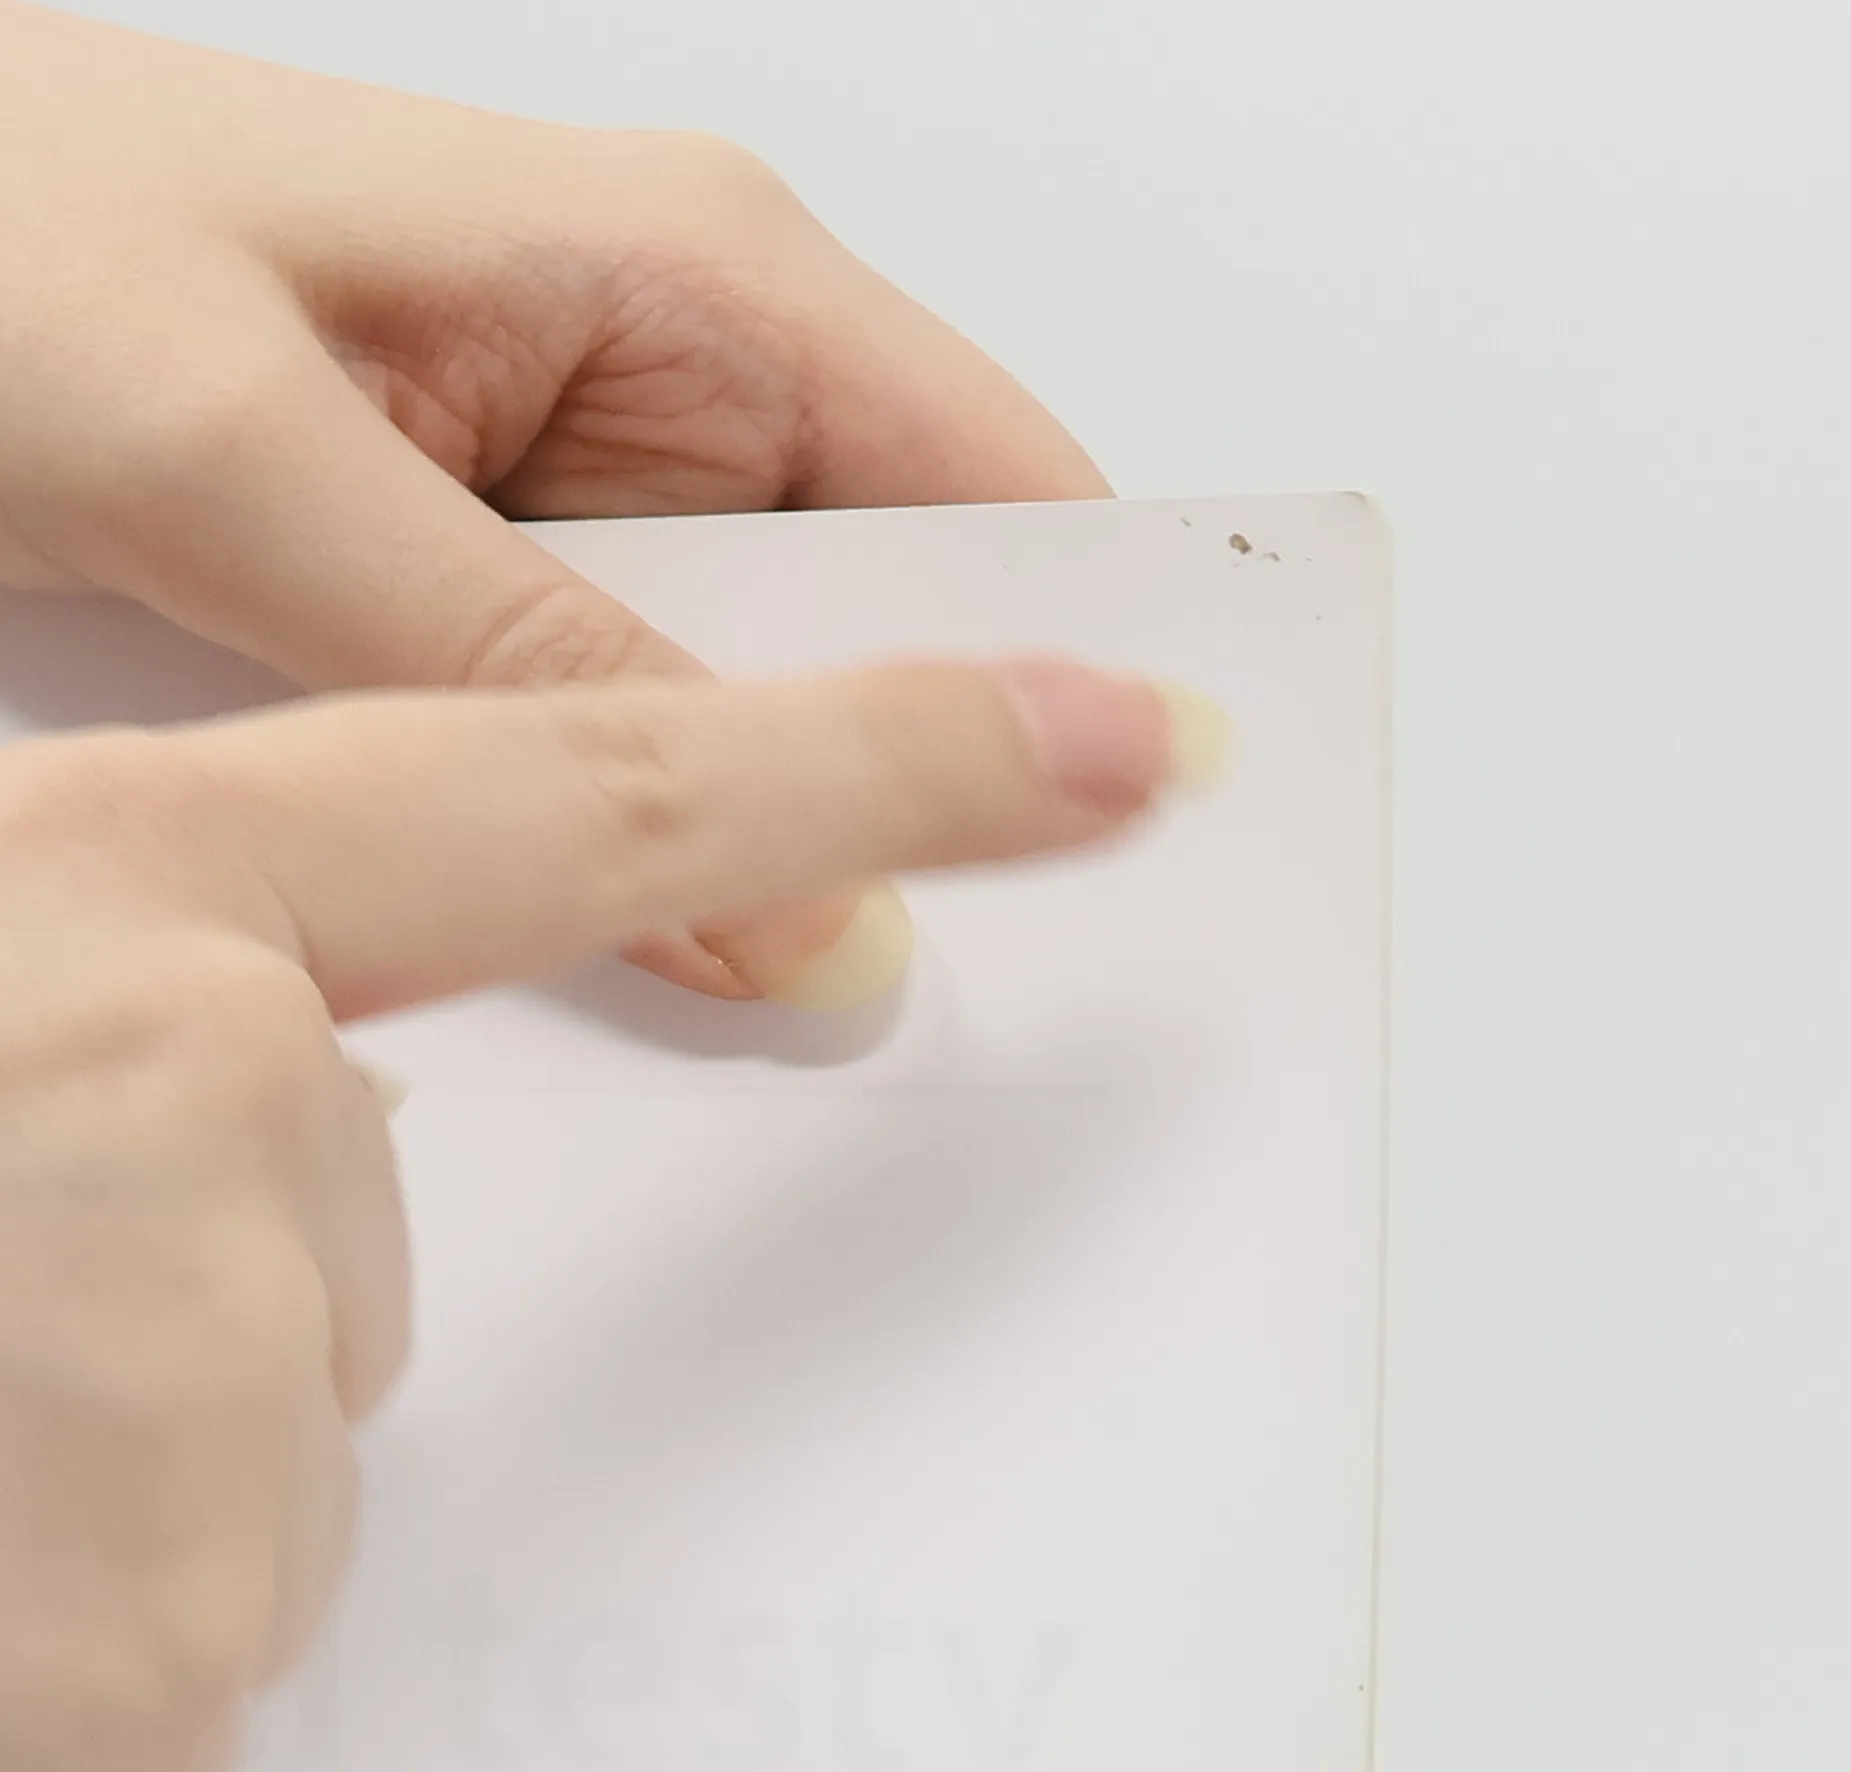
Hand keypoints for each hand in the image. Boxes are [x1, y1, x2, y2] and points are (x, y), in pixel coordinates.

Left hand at [0, 1, 1110, 1002]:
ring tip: (731, 934)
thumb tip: (791, 887)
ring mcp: (601, 464)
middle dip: (903, 777)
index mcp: (698, 275)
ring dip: (759, 807)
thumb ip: (533, 682)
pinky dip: (646, 805)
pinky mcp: (514, 549)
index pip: (1005, 488)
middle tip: (885, 945)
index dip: (1082, 662)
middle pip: (904, 613)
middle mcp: (680, 365)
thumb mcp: (256, 468)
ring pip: (771, 680)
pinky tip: (607, 883)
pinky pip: (648, 702)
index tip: (1123, 832)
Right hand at [0, 648, 1205, 1771]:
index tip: (1125, 732)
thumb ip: (125, 996)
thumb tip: (292, 1089)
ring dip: (111, 1465)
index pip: (602, 781)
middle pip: (351, 1195)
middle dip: (201, 1273)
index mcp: (88, 895)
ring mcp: (168, 1371)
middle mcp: (154, 1086)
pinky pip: (215, 1631)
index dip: (895, 741)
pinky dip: (79, 1649)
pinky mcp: (155, 1650)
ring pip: (281, 1417)